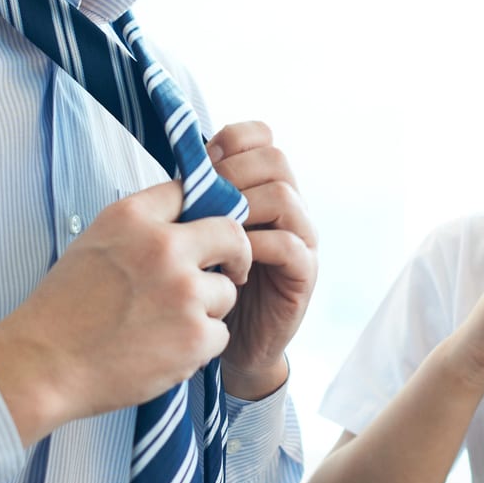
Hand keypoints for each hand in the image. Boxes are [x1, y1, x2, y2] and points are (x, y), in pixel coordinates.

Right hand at [0, 178, 250, 441]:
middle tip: (233, 269)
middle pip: (231, 234)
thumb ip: (140, 229)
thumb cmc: (62, 310)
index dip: (201, 212)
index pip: (187, 193)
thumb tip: (182, 222)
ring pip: (226, 292)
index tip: (205, 229)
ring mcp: (183, 291)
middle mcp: (164, 247)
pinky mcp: (195, 335)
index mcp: (133, 218)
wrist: (44, 365)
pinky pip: (220, 335)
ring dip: (207, 310)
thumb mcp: (94, 243)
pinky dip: (199, 347)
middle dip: (236, 254)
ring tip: (166, 326)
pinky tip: (164, 351)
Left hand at [206, 121, 317, 400]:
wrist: (223, 344)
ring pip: (284, 196)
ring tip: (214, 229)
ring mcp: (300, 239)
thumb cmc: (203, 285)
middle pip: (275, 160)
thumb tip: (180, 163)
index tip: (204, 161)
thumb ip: (195, 197)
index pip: (262, 138)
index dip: (234, 139)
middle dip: (234, 173)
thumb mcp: (194, 232)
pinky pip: (288, 245)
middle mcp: (287, 207)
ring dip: (243, 207)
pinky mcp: (303, 275)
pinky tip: (229, 262)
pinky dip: (255, 246)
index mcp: (261, 187)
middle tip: (203, 199)